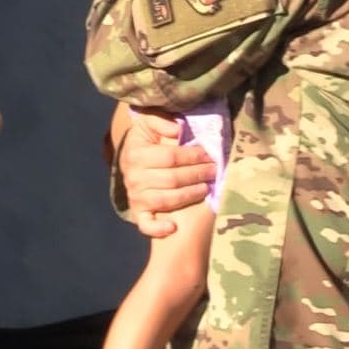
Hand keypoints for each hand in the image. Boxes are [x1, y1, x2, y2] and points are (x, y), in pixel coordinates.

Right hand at [119, 109, 215, 236]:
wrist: (132, 160)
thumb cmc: (149, 139)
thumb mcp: (149, 123)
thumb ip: (160, 120)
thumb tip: (177, 128)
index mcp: (137, 154)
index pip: (171, 157)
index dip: (193, 156)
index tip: (209, 154)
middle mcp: (134, 177)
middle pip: (172, 179)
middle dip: (198, 174)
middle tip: (216, 170)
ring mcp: (136, 196)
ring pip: (167, 199)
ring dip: (189, 195)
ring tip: (207, 188)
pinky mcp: (139, 212)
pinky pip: (146, 224)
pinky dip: (157, 228)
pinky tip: (172, 227)